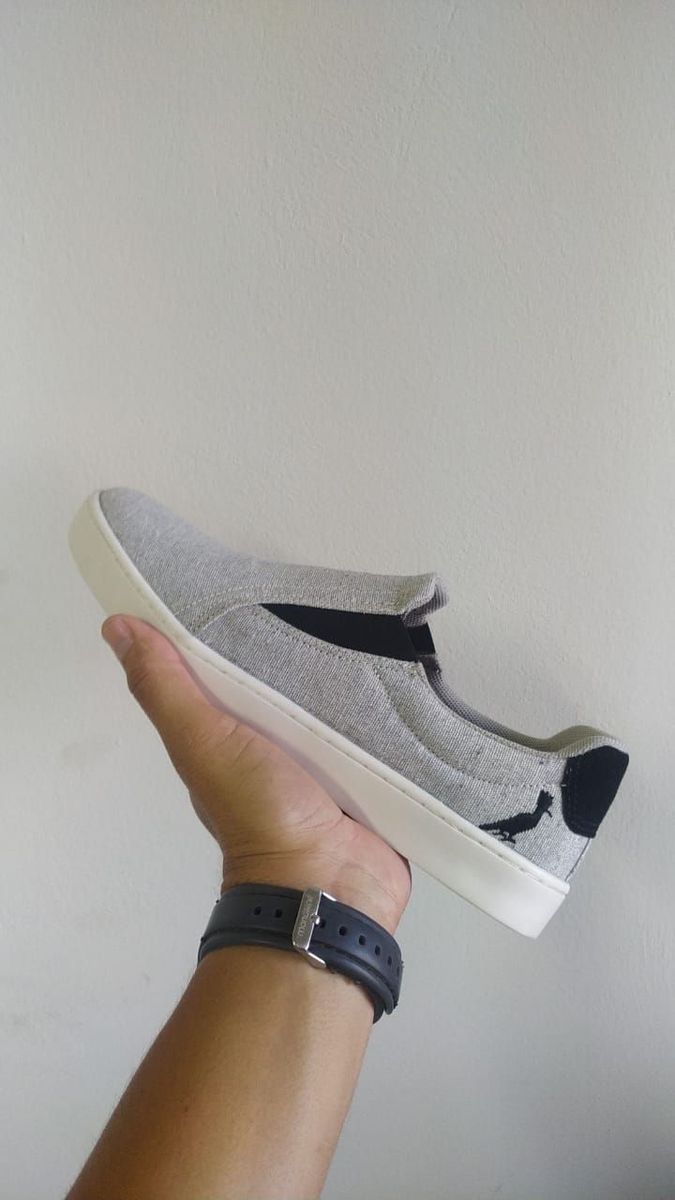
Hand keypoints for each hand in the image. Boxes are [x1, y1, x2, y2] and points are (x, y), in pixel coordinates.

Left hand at [101, 616, 411, 933]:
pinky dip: (388, 700)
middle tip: (331, 589)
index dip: (232, 623)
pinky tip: (406, 661)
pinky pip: (380, 721)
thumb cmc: (259, 811)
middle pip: (288, 675)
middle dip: (306, 638)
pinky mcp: (372, 766)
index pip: (227, 663)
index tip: (252, 573)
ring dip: (352, 667)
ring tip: (378, 613)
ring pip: (337, 694)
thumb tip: (115, 626)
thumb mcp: (203, 742)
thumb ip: (166, 688)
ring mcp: (326, 755)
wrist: (329, 884)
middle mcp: (275, 739)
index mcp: (228, 729)